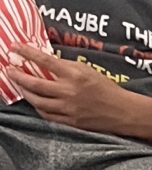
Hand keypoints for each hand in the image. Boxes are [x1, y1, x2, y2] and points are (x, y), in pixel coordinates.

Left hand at [6, 49, 131, 135]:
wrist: (123, 112)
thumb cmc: (106, 89)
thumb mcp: (88, 70)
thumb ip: (67, 66)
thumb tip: (47, 62)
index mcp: (74, 75)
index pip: (44, 60)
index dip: (26, 52)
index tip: (15, 47)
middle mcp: (69, 92)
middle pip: (35, 84)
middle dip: (19, 76)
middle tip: (10, 70)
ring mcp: (69, 109)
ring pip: (38, 102)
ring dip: (25, 93)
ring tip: (20, 86)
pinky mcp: (71, 122)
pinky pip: (48, 115)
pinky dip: (38, 108)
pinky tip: (35, 102)